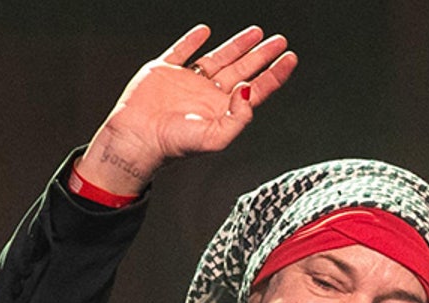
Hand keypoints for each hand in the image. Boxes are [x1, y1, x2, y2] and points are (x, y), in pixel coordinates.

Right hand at [77, 25, 297, 196]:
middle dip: (262, 54)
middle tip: (279, 41)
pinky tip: (205, 31)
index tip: (290, 58)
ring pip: (219, 57)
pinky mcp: (165, 70)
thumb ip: (239, 117)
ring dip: (238, 44)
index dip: (275, 73)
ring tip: (256, 32)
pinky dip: (192, 39)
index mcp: (224, 109)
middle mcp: (209, 93)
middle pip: (243, 69)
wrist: (138, 138)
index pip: (257, 88)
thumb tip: (249, 91)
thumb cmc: (175, 145)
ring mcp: (188, 80)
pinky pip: (181, 50)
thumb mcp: (216, 138)